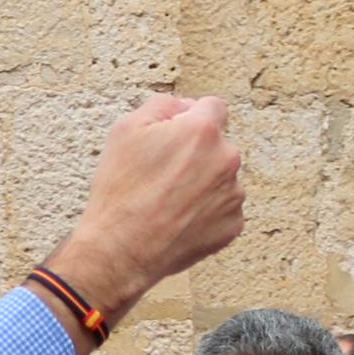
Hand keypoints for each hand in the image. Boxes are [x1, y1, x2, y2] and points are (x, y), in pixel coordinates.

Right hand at [39, 95, 243, 325]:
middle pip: (217, 145)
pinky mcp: (232, 225)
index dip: (192, 116)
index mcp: (203, 131)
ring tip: (166, 200)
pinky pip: (222, 209)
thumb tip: (182, 106)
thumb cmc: (120, 190)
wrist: (121, 249)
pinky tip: (176, 219)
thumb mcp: (125, 130)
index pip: (214, 107)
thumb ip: (161, 105)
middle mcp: (227, 160)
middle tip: (161, 172)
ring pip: (220, 178)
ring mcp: (233, 195)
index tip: (177, 132)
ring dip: (201, 183)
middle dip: (195, 153)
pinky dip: (205, 211)